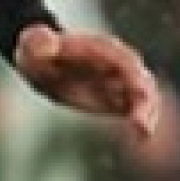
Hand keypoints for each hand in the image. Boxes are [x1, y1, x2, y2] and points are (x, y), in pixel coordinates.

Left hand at [13, 23, 160, 144]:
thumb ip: (38, 42)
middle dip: (144, 99)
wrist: (40, 62)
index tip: (138, 90)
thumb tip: (44, 44)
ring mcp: (118, 80)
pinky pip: (136, 109)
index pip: (121, 58)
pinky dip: (142, 121)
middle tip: (141, 123)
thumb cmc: (36, 50)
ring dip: (147, 113)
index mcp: (99, 48)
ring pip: (144, 96)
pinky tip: (143, 138)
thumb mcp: (31, 44)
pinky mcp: (116, 98)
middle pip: (139, 79)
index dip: (132, 73)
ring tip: (144, 132)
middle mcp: (116, 63)